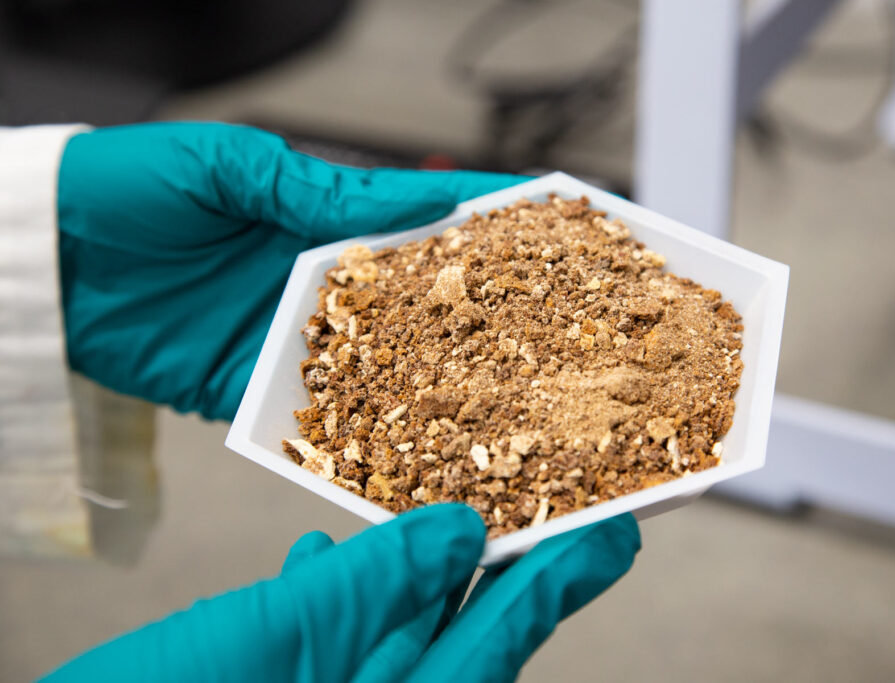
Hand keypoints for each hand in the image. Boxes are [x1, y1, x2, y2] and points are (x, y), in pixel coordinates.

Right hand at [42, 505, 640, 682]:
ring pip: (395, 633)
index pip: (501, 634)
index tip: (618, 531)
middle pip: (462, 632)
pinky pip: (332, 643)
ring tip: (438, 508)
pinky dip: (336, 594)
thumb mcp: (272, 639)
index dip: (563, 575)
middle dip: (498, 560)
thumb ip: (369, 586)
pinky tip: (319, 558)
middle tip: (548, 503)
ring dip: (412, 570)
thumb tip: (457, 530)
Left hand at [58, 123, 523, 419]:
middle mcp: (321, 284)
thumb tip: (425, 198)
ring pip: (380, 367)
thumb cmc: (131, 190)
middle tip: (554, 336)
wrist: (44, 262)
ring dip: (435, 388)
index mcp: (323, 219)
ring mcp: (291, 341)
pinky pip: (315, 422)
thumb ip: (324, 191)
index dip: (487, 226)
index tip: (554, 230)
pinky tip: (407, 456)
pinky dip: (358, 438)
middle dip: (484, 317)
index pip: (422, 223)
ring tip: (505, 409)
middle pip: (416, 304)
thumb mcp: (231, 168)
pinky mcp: (251, 391)